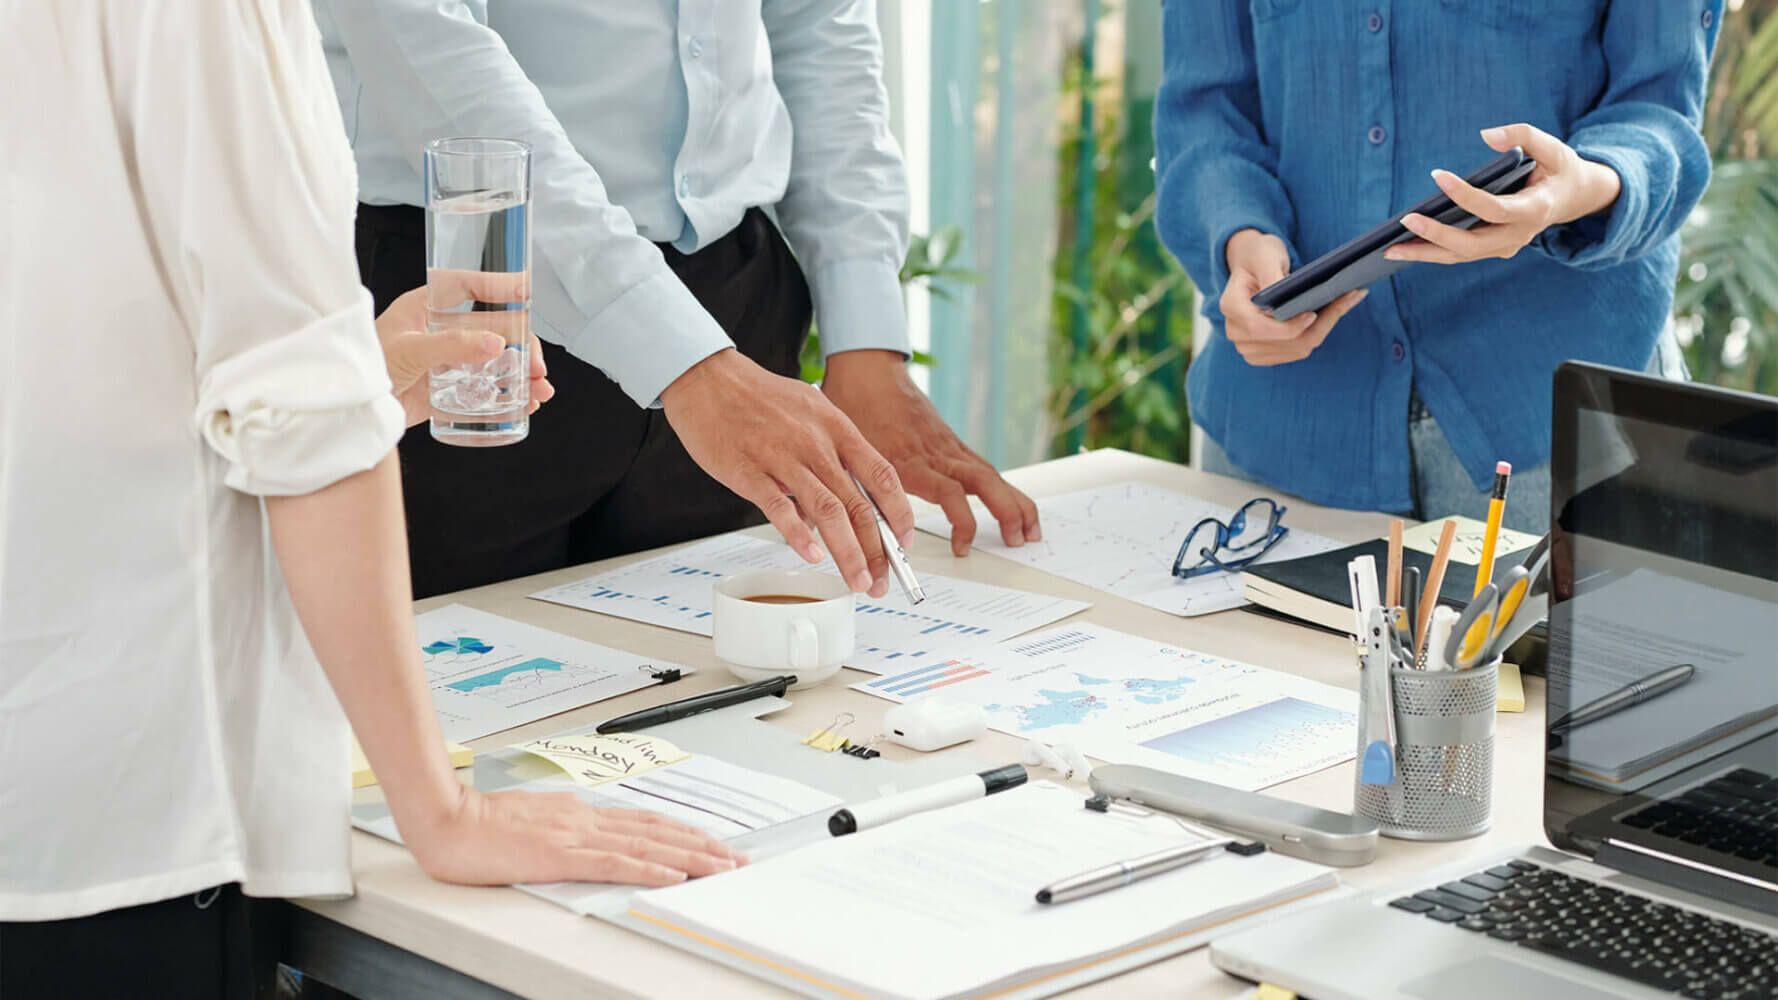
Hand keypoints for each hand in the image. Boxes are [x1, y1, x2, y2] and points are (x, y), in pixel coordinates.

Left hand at [376, 274, 554, 427]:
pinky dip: (507, 397)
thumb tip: (496, 343)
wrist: (348, 412)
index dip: (498, 286)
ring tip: (539, 390)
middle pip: (493, 329)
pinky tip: (525, 403)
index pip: (467, 287)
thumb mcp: (408, 350)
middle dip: (521, 346)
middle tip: (536, 366)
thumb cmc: (363, 368)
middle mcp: (440, 332)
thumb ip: (452, 346)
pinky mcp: (448, 391)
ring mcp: (447, 362)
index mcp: (425, 309)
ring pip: (495, 362)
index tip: (525, 291)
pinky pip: (484, 391)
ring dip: (521, 374)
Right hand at [402, 786, 745, 886]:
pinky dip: (648, 868)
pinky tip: (672, 875)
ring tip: (721, 867)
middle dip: (701, 845)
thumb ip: (563, 829)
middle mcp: (586, 819)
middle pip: (657, 831)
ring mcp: (575, 836)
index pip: (644, 822)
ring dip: (688, 857)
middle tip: (735, 858)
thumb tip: (587, 837)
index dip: (682, 832)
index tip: (712, 842)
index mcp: (580, 813)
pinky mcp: (560, 856)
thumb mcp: (533, 821)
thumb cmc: (480, 823)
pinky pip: (613, 863)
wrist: (446, 818)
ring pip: (646, 845)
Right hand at [660, 348, 913, 595]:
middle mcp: (815, 443)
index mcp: (835, 427)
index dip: (899, 512)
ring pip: (828, 510)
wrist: (709, 378)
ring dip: (848, 551)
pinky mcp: (749, 471)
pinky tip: (813, 555)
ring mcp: (783, 457)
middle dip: (877, 549)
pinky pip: (780, 508)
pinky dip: (800, 534)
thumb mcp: (809, 413)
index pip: (881, 475)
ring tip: (857, 580)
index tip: (905, 541)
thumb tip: (838, 505)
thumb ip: (828, 456)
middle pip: (858, 503)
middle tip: (881, 580)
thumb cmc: (758, 398)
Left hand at [822, 351, 1039, 556]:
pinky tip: (1012, 506)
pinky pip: (982, 468)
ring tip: (1030, 531)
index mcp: (910, 458)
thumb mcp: (846, 451)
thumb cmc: (854, 406)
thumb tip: (837, 531)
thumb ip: (850, 489)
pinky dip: (1002, 490)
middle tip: (1019, 539)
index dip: (961, 521)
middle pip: (984, 482)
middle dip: (1007, 511)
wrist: (867, 371)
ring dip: (1015, 503)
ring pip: (990, 475)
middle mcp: (936, 452)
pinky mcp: (951, 443)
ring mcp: (948, 447)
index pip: (949, 492)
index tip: (961, 546)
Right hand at [1220, 230, 1367, 365]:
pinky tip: (1334, 313)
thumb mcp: (1266, 255)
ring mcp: (1249, 346)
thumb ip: (1272, 276)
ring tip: (1346, 301)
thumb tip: (1286, 303)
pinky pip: (1298, 351)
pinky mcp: (1265, 353)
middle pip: (1284, 343)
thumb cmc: (1259, 255)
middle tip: (1349, 297)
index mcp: (1230, 306)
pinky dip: (1319, 334)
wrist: (1253, 265)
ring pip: (1296, 349)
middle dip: (1318, 325)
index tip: (1312, 314)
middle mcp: (1235, 331)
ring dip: (1324, 329)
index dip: (1287, 327)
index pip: (1258, 328)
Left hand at [1384, 123, 1621, 265]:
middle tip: (1403, 222)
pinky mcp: (1494, 249)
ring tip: (1389, 248)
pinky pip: (1460, 254)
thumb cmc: (1559, 167)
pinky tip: (1403, 247)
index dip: (1464, 195)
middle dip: (1435, 235)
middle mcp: (1519, 235)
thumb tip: (1486, 134)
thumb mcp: (1551, 146)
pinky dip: (1431, 252)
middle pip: (1471, 244)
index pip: (1493, 209)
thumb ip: (1522, 134)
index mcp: (1535, 209)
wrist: (1575, 197)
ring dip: (1425, 253)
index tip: (1437, 176)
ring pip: (1461, 256)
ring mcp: (1506, 246)